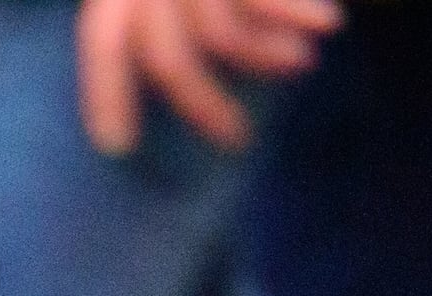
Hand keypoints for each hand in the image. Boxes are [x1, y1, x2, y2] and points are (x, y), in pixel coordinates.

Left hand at [75, 0, 343, 152]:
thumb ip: (165, 21)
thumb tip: (155, 102)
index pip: (104, 39)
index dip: (106, 92)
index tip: (117, 146)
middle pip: (166, 53)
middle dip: (202, 105)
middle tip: (237, 141)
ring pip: (220, 31)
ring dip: (263, 56)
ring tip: (299, 64)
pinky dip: (297, 12)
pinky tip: (327, 25)